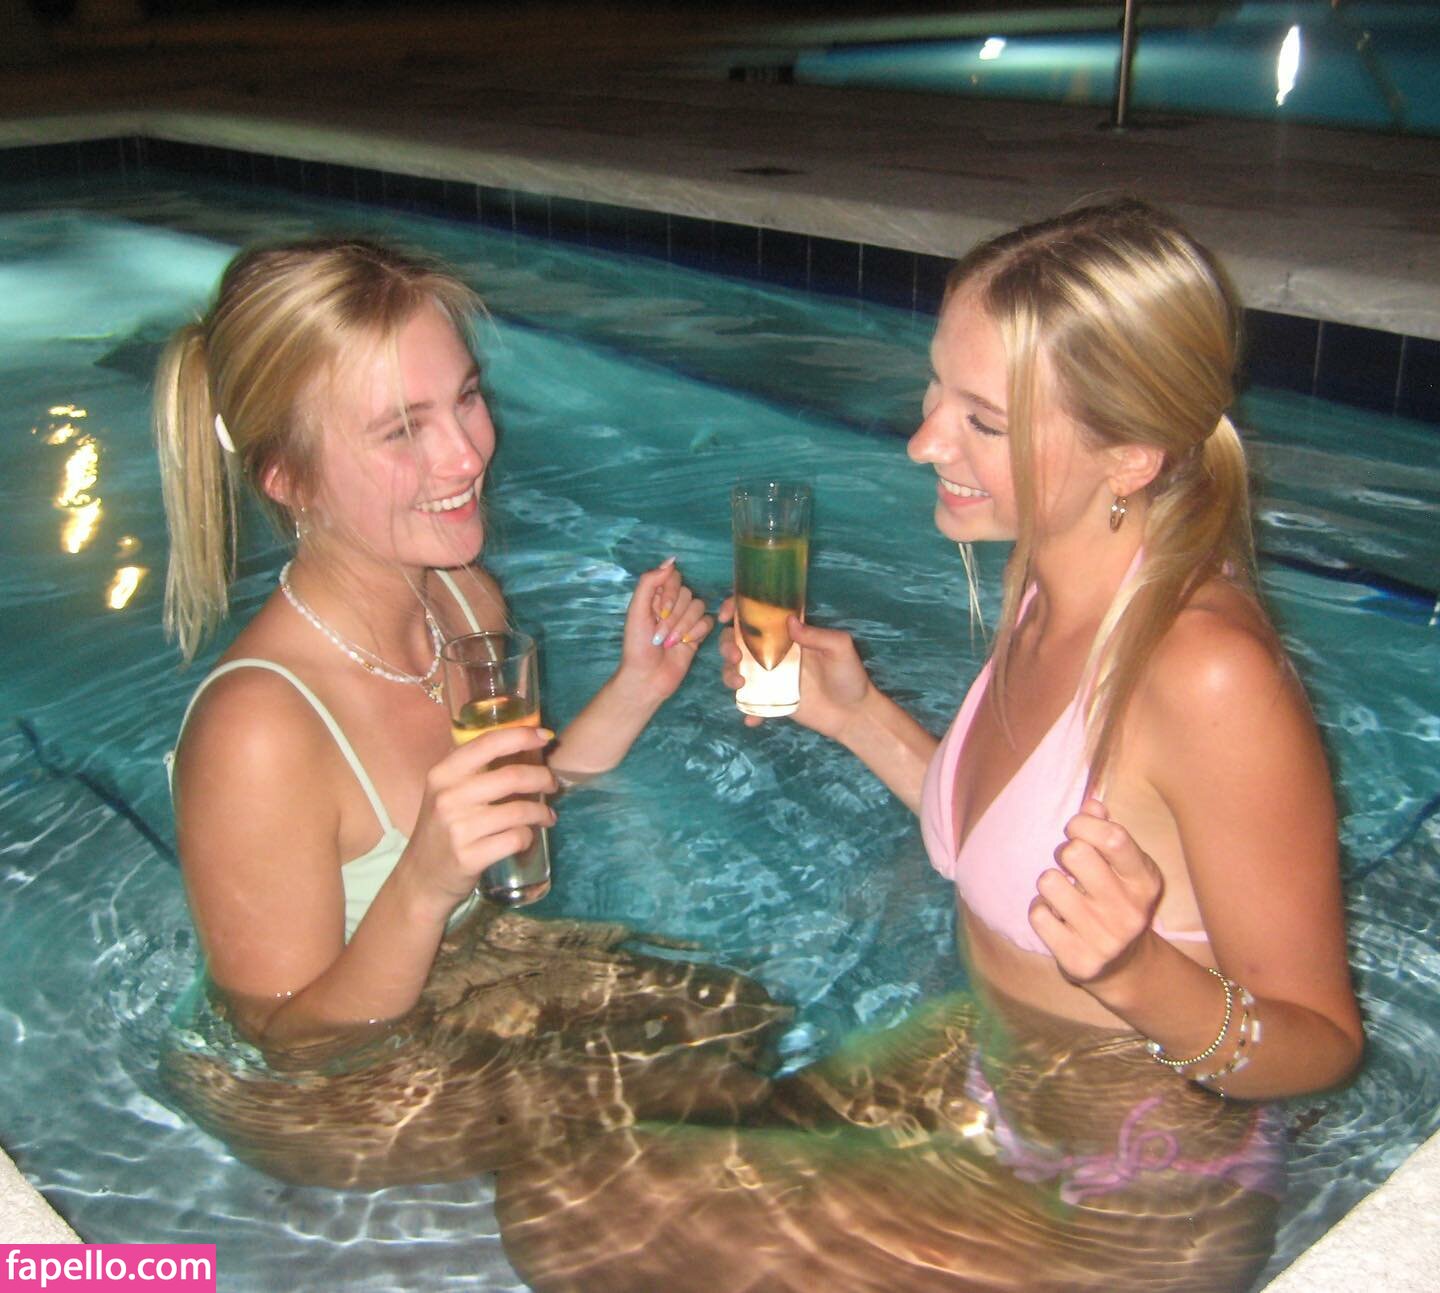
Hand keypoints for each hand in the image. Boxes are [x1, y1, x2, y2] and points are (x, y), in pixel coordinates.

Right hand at [405, 724, 558, 907]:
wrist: (420, 879)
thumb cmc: (441, 830)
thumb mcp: (445, 793)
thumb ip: (472, 771)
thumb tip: (520, 744)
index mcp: (442, 774)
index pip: (487, 744)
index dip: (521, 736)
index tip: (546, 736)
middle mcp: (448, 798)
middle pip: (512, 777)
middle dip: (542, 778)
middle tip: (552, 784)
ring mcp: (458, 829)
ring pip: (519, 810)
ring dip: (541, 811)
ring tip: (547, 816)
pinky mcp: (470, 857)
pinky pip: (516, 838)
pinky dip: (528, 836)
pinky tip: (528, 837)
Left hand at [615, 556, 713, 700]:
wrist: (647, 678)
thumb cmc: (637, 645)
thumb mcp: (636, 611)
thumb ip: (649, 582)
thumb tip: (671, 560)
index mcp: (654, 596)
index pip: (673, 578)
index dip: (670, 593)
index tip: (658, 611)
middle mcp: (671, 604)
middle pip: (688, 593)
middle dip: (674, 616)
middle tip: (659, 635)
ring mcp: (685, 619)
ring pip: (699, 607)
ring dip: (684, 626)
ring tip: (668, 643)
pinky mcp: (697, 634)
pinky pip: (707, 622)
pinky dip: (696, 632)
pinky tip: (685, 644)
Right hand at [717, 600, 871, 738]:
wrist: (853, 714)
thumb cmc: (849, 676)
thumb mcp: (840, 648)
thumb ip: (817, 635)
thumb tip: (790, 621)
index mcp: (788, 633)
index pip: (756, 615)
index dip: (736, 609)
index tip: (726, 615)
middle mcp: (773, 651)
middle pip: (737, 641)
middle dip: (726, 645)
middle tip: (735, 656)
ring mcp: (769, 676)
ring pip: (736, 669)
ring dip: (728, 674)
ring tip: (739, 683)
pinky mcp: (770, 700)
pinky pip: (749, 703)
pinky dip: (745, 710)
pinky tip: (751, 719)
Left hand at [1028, 797, 1163, 984]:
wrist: (1125, 966)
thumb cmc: (1117, 900)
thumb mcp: (1124, 867)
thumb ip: (1108, 832)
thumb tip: (1090, 806)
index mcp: (1145, 881)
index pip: (1113, 837)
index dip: (1083, 824)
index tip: (1075, 830)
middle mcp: (1129, 911)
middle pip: (1075, 854)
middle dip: (1063, 852)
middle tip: (1069, 866)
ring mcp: (1105, 939)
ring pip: (1049, 882)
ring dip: (1050, 883)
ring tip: (1064, 893)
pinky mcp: (1079, 960)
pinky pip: (1037, 915)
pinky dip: (1040, 910)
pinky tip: (1056, 917)